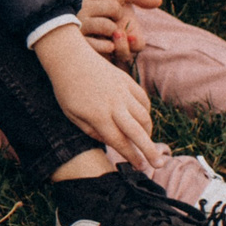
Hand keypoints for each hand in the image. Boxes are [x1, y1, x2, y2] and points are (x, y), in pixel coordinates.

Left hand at [35, 23, 166, 172]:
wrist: (69, 58)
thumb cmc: (66, 89)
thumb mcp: (71, 115)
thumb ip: (91, 131)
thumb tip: (110, 142)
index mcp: (99, 116)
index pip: (120, 142)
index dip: (132, 156)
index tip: (140, 167)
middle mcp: (115, 106)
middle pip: (138, 133)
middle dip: (150, 151)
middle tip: (159, 164)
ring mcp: (123, 92)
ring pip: (145, 116)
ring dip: (148, 132)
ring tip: (146, 141)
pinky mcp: (127, 81)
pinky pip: (144, 100)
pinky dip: (146, 112)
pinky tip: (142, 119)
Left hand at [75, 0, 160, 59]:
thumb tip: (158, 1)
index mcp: (127, 28)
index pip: (137, 46)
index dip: (135, 43)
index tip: (130, 35)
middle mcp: (112, 38)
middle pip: (123, 55)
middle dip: (121, 47)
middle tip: (117, 33)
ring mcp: (97, 40)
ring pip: (107, 54)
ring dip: (106, 41)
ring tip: (103, 27)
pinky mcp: (80, 40)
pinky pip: (88, 49)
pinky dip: (91, 42)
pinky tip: (89, 31)